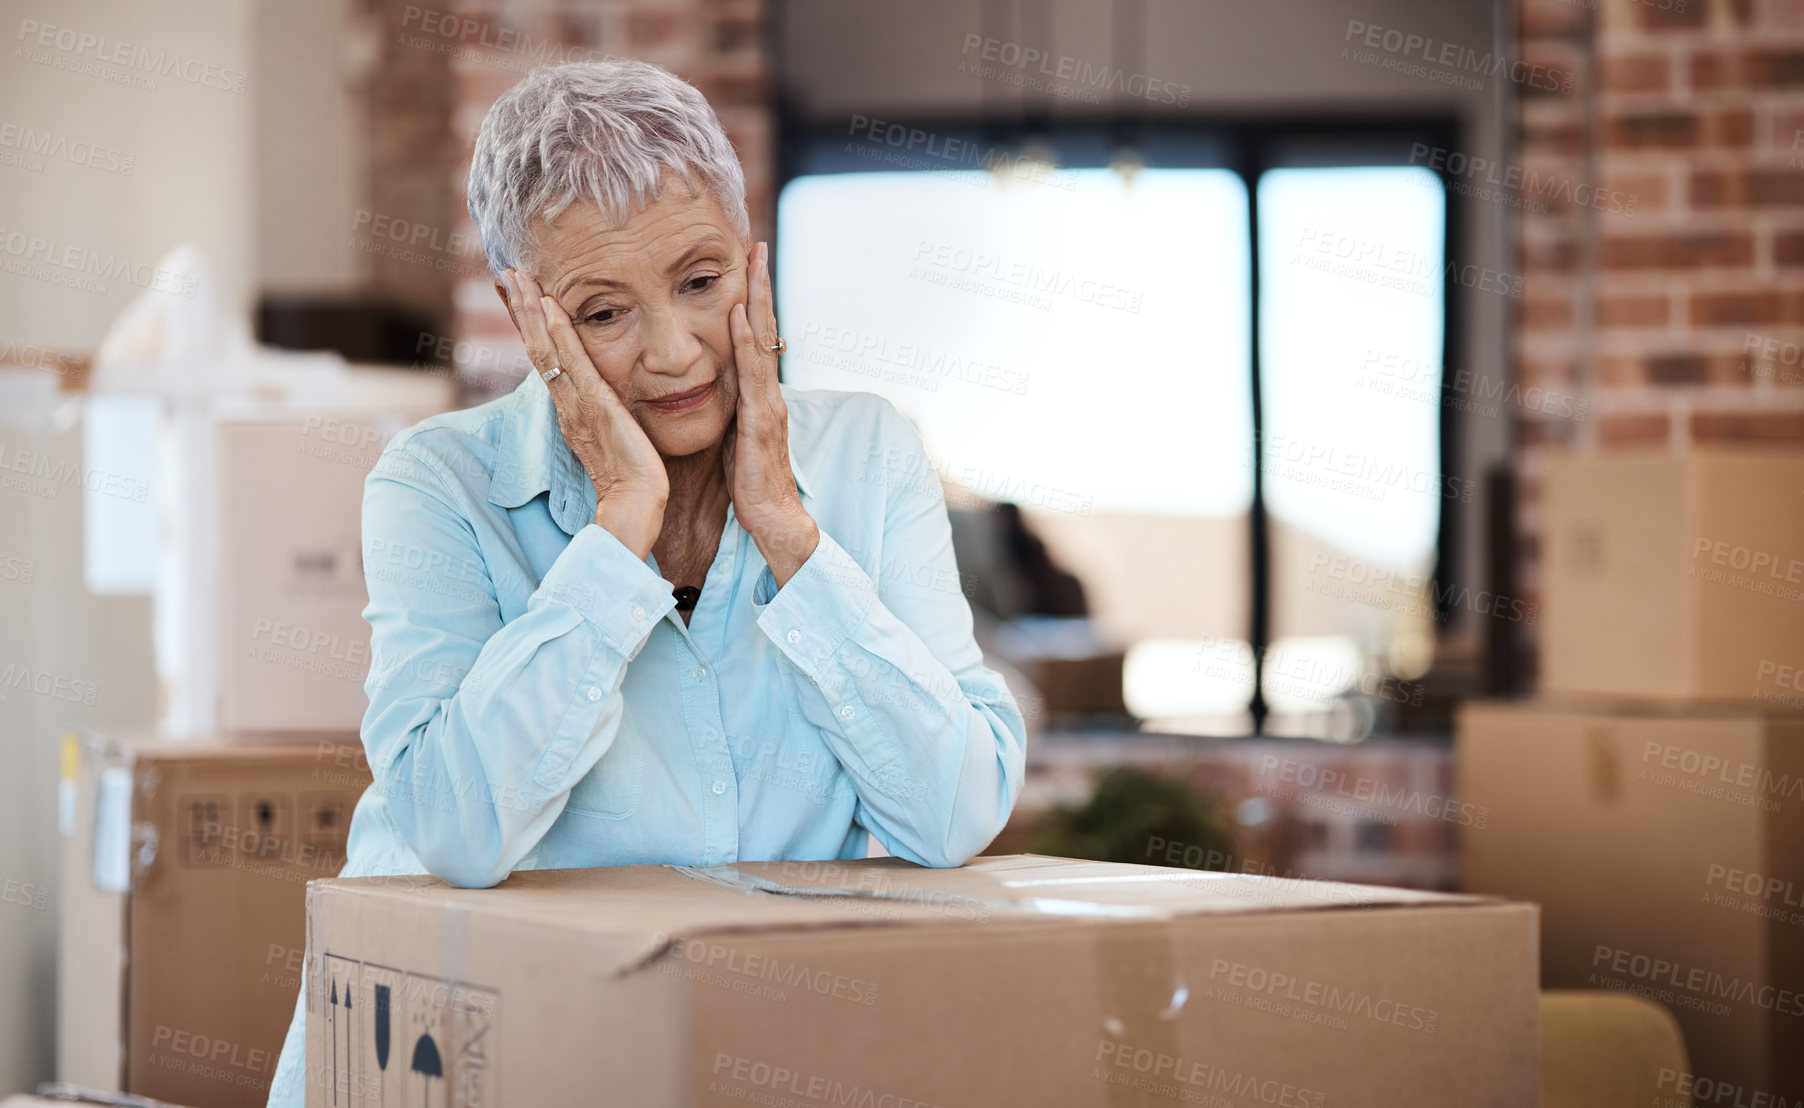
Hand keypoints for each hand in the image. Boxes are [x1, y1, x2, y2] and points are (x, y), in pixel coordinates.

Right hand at [501, 268, 667, 560]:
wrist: (637, 503)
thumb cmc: (633, 478)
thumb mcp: (615, 437)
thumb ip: (608, 415)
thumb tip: (609, 402)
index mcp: (570, 408)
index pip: (546, 358)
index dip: (531, 326)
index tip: (519, 295)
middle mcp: (566, 402)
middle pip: (536, 347)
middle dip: (521, 310)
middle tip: (506, 274)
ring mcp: (576, 403)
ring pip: (545, 349)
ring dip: (531, 311)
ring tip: (517, 277)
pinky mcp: (594, 405)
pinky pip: (572, 362)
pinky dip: (559, 332)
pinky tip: (551, 305)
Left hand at [725, 241, 817, 586]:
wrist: (773, 522)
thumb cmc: (749, 485)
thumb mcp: (733, 437)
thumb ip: (728, 409)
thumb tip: (710, 389)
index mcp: (757, 396)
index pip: (754, 338)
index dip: (751, 301)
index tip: (745, 265)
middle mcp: (768, 392)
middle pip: (764, 328)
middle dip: (760, 286)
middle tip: (755, 243)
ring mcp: (768, 404)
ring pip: (763, 341)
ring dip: (758, 300)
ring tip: (754, 263)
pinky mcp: (762, 423)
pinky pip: (753, 374)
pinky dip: (746, 341)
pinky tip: (738, 314)